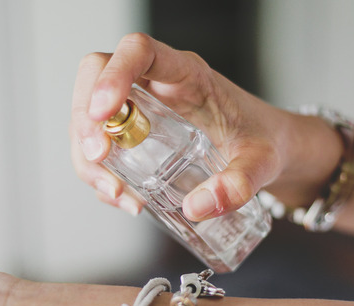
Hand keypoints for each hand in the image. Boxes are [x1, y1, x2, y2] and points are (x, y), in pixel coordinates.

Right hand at [69, 33, 300, 220]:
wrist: (268, 149)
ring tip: (116, 193)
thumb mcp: (262, 162)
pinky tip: (123, 198)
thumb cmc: (262, 140)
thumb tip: (198, 207)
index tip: (104, 113)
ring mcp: (139, 108)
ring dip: (87, 155)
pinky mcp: (133, 134)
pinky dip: (99, 174)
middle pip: (96, 75)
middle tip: (98, 158)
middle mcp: (156, 85)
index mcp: (186, 74)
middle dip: (85, 118)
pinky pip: (100, 145)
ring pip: (89, 114)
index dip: (112, 75)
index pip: (139, 51)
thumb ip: (240, 183)